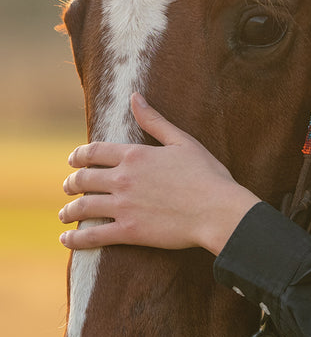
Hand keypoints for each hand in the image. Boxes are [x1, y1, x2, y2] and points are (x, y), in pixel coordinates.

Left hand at [58, 92, 259, 255]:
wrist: (218, 211)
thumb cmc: (208, 176)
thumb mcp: (183, 142)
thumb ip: (155, 121)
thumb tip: (135, 97)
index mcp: (136, 155)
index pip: (94, 152)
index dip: (79, 156)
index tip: (73, 160)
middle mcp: (123, 179)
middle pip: (83, 179)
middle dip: (72, 183)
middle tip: (69, 187)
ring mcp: (123, 206)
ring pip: (82, 207)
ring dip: (69, 210)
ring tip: (65, 214)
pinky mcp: (128, 231)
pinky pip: (92, 235)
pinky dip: (75, 239)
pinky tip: (67, 239)